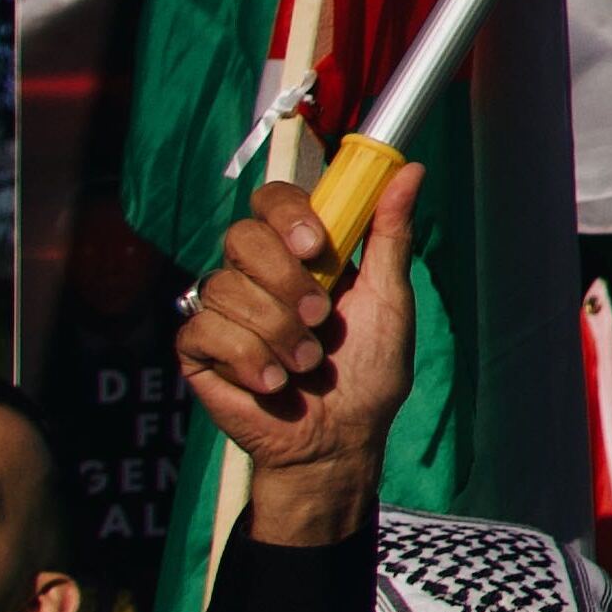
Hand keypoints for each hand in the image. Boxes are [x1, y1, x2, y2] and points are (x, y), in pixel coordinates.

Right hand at [174, 169, 415, 546]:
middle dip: (285, 282)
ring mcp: (224, 310)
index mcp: (299, 254)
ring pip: (225, 287)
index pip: (272, 200)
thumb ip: (390, 235)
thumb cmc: (368, 373)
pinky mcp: (200, 349)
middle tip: (319, 320)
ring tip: (305, 364)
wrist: (340, 440)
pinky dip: (247, 358)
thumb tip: (411, 170)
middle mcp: (256, 274)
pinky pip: (204, 329)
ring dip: (277, 332)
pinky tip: (272, 381)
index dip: (286, 214)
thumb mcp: (388, 300)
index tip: (314, 246)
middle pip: (242, 236)